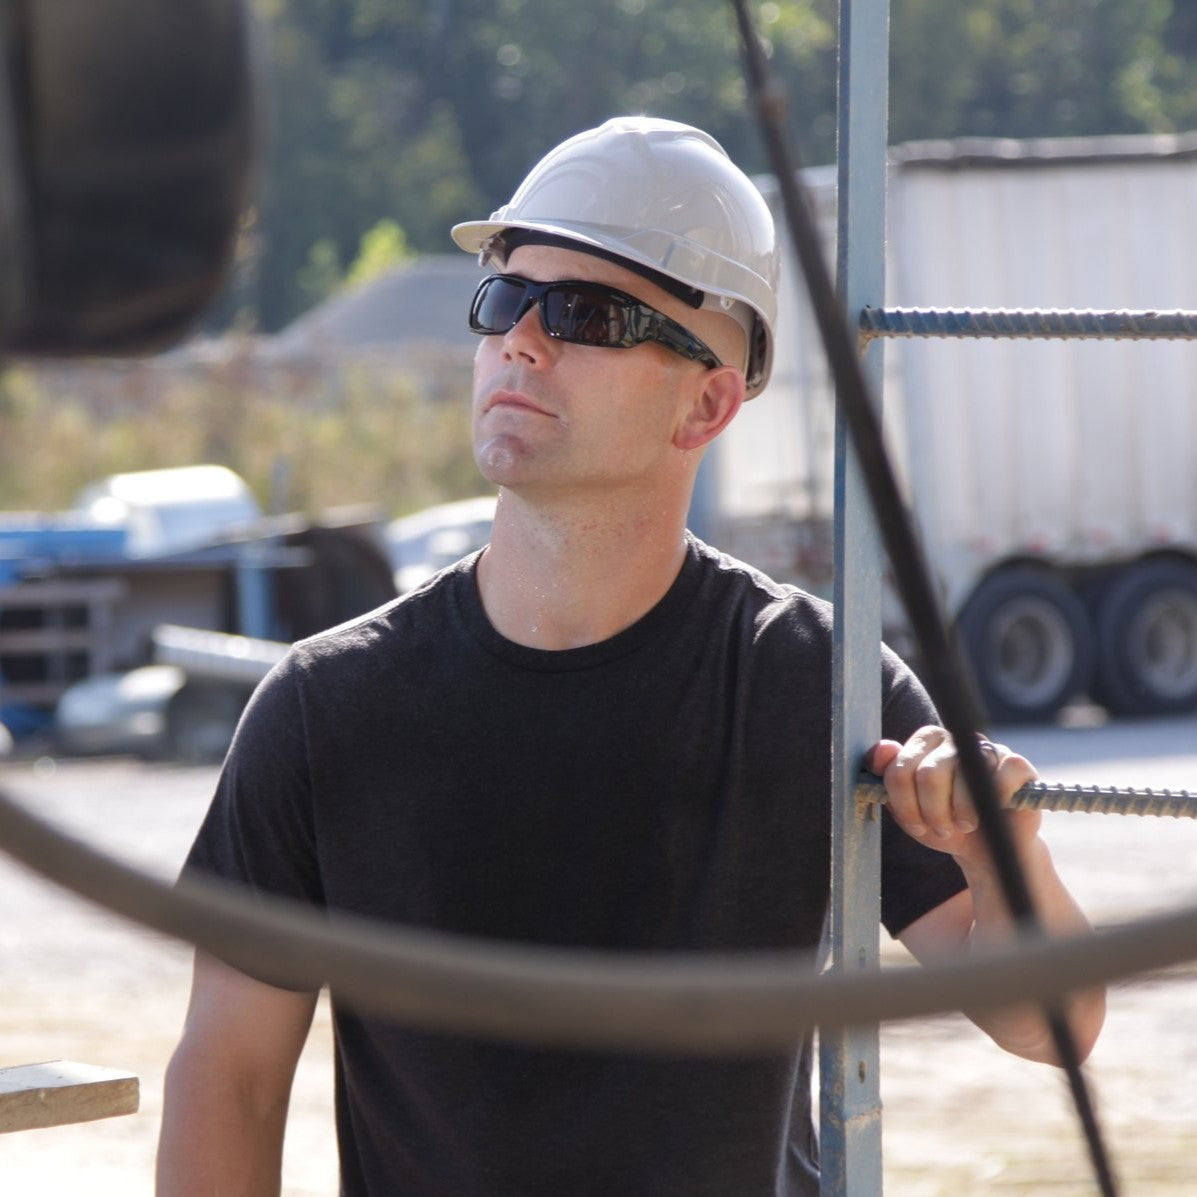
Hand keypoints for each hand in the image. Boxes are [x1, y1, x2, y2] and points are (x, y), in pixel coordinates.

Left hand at [868, 725, 1039, 866]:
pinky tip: (990, 814)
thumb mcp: (907, 808)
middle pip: (929, 775)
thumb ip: (889, 778)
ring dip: (960, 815)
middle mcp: (955, 738)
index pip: (899, 770)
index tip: (916, 824)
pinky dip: (990, 806)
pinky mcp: (1016, 764)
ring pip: (962, 780)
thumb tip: (882, 749)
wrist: (988, 848)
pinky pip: (998, 781)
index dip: (905, 806)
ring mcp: (987, 747)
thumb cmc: (944, 823)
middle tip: (942, 828)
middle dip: (932, 813)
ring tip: (965, 825)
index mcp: (925, 741)